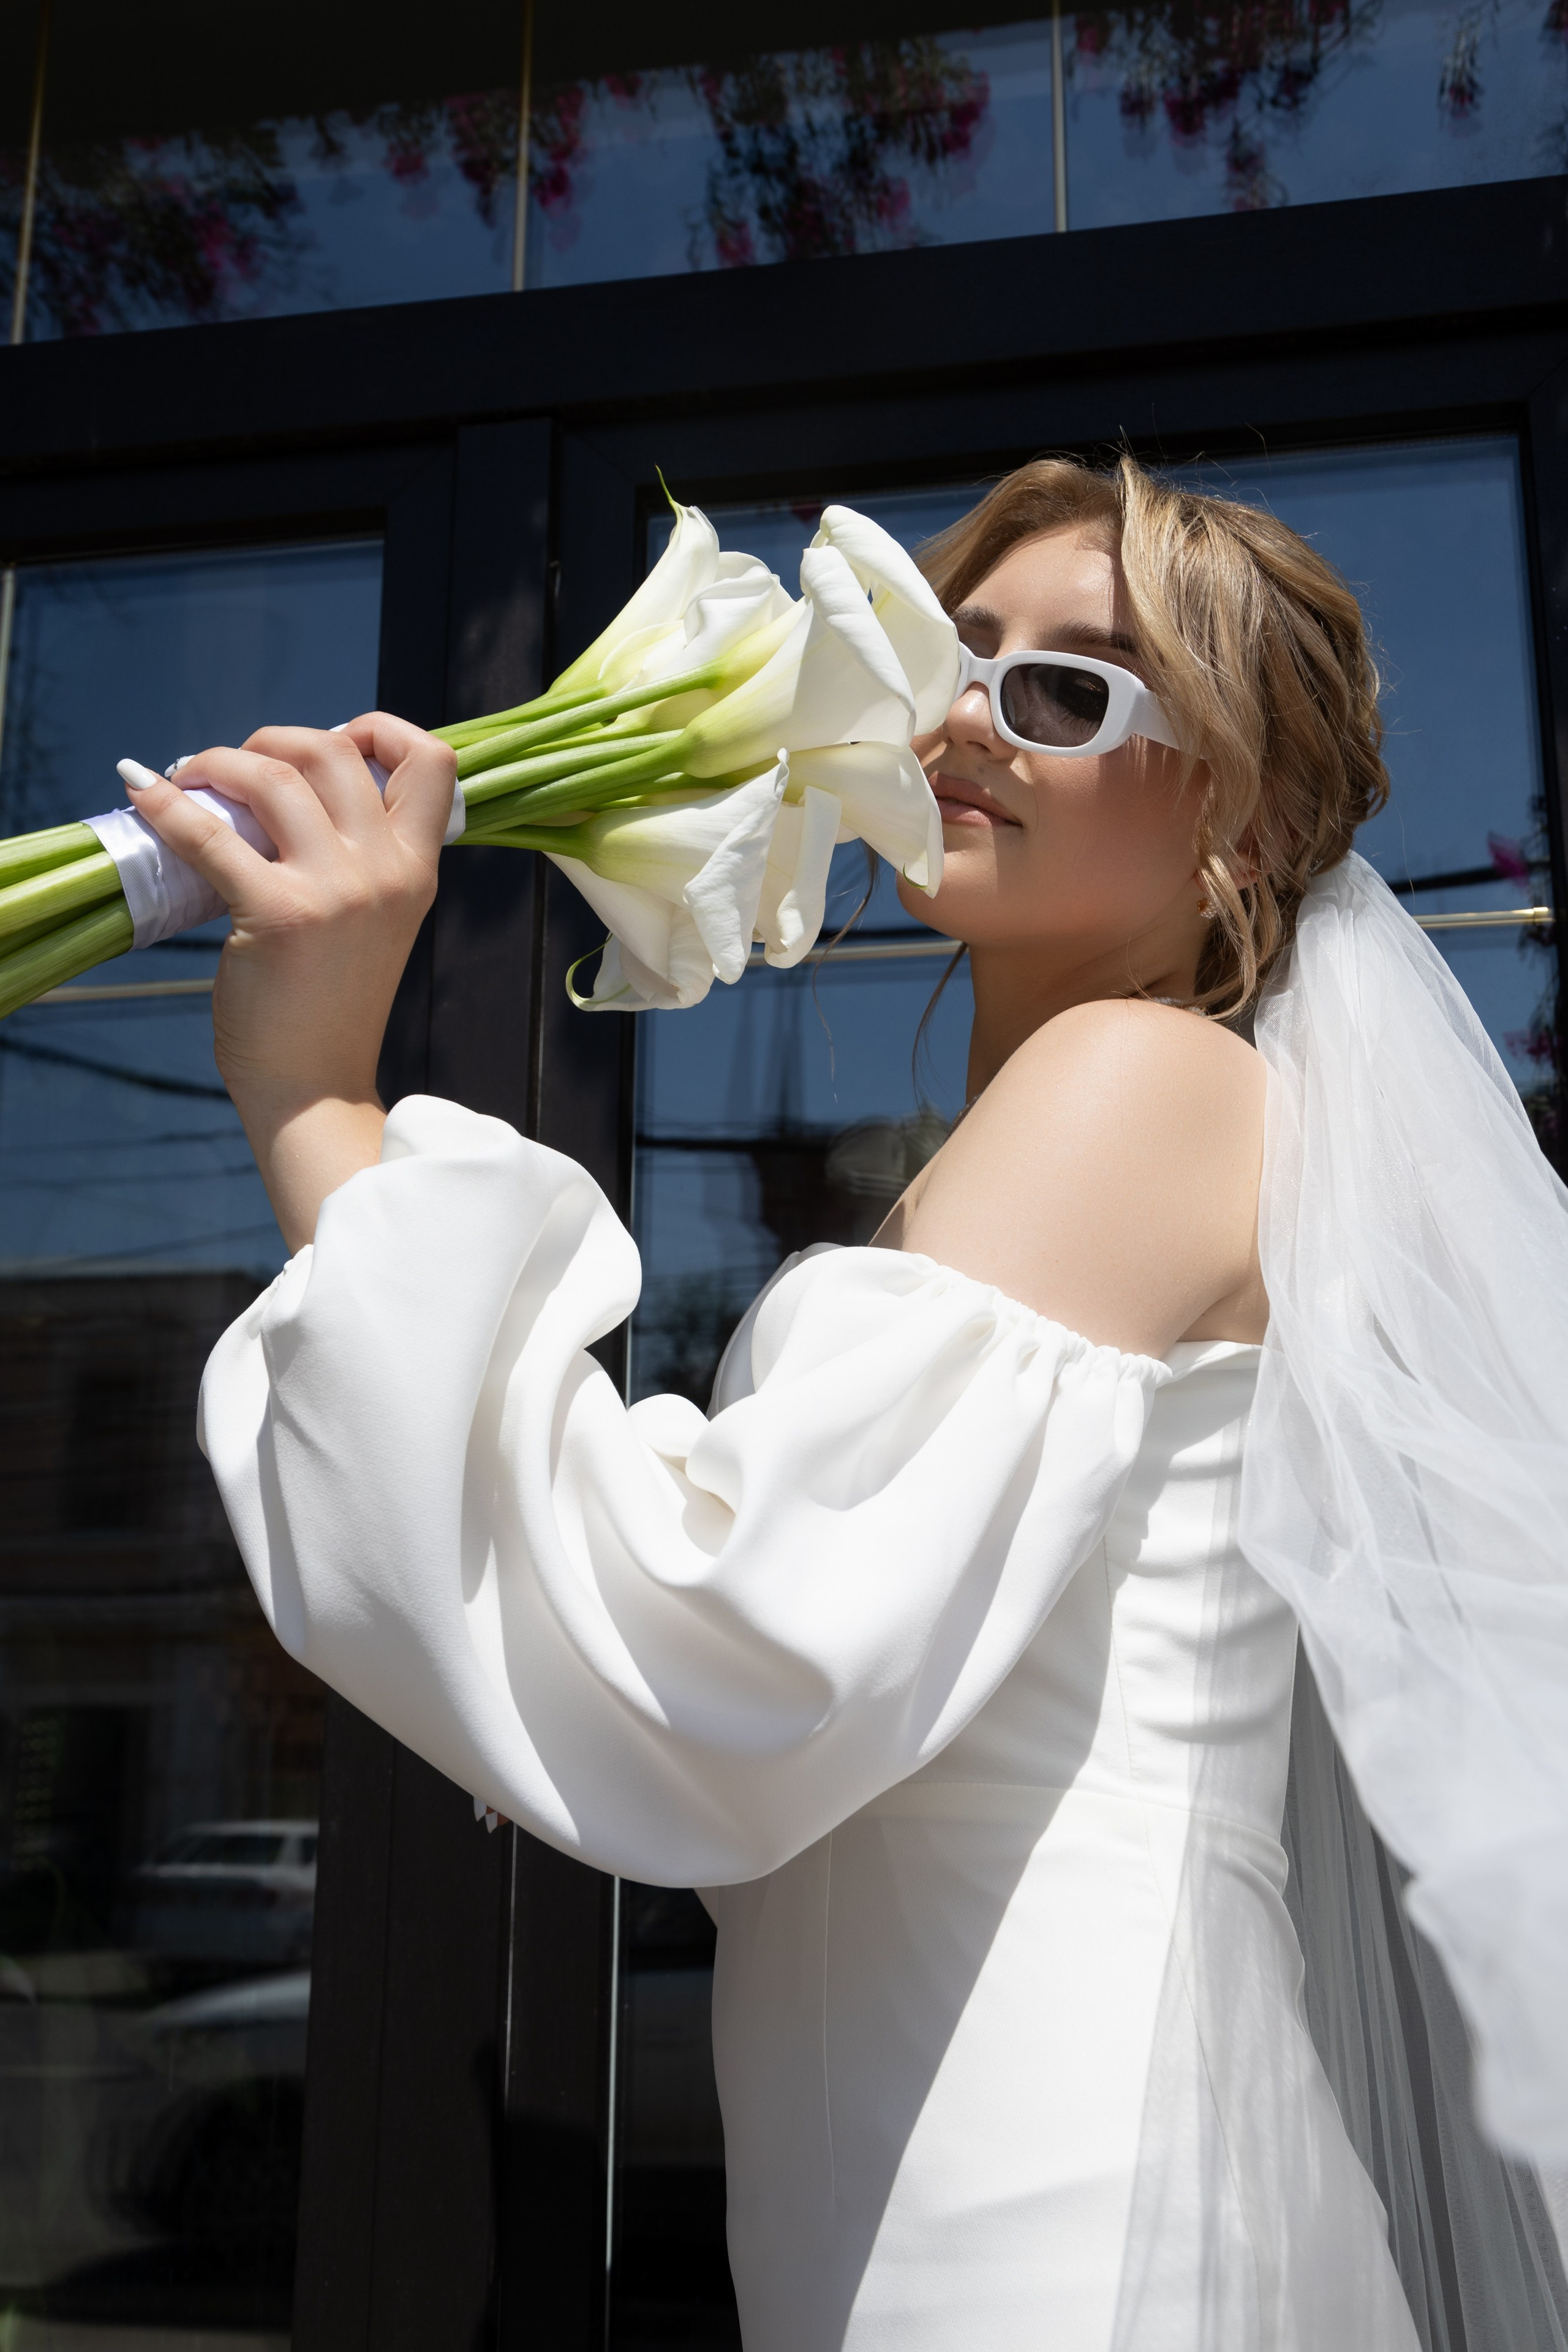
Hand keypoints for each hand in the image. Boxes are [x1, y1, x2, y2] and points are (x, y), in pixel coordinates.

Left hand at [127, 713, 454, 1249]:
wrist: (315, 1087)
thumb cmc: (334, 1007)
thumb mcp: (376, 920)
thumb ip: (358, 857)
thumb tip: (290, 787)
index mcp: (418, 870)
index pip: (432, 760)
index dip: (379, 729)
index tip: (333, 744)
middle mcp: (386, 872)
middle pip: (336, 750)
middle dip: (275, 740)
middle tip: (240, 769)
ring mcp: (336, 891)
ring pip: (276, 776)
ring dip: (221, 761)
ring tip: (192, 779)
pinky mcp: (278, 914)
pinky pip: (210, 835)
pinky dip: (167, 804)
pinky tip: (143, 794)